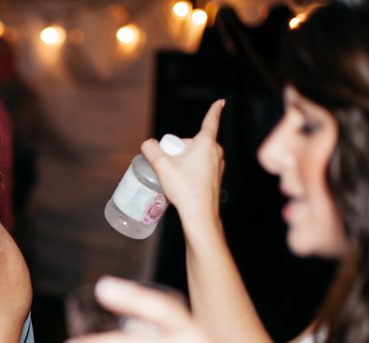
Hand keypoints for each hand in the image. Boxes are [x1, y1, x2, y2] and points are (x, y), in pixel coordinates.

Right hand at [141, 99, 225, 228]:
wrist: (199, 213)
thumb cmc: (184, 188)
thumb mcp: (162, 166)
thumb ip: (152, 151)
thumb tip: (147, 144)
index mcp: (206, 144)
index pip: (210, 121)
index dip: (214, 110)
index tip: (220, 102)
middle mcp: (216, 152)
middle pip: (193, 142)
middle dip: (179, 149)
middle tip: (169, 164)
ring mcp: (218, 165)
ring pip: (196, 155)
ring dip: (183, 161)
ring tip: (175, 176)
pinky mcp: (215, 177)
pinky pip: (200, 167)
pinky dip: (190, 170)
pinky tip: (182, 183)